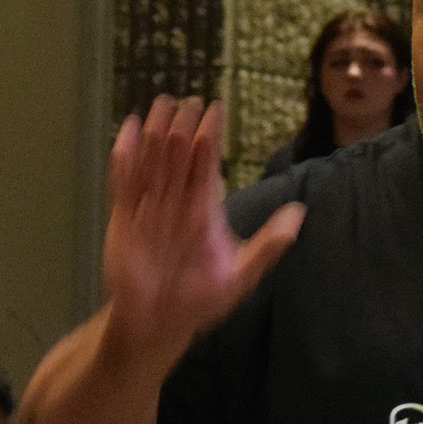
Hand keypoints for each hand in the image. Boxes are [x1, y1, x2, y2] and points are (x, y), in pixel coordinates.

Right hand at [103, 97, 304, 353]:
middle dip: (184, 129)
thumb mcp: (239, 277)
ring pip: (153, 163)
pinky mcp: (124, 219)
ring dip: (157, 135)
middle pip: (179, 158)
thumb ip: (267, 246)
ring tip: (161, 105)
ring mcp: (148, 209)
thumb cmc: (199, 302)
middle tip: (189, 99)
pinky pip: (124, 183)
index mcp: (203, 211)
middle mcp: (175, 203)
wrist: (158, 325)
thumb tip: (298, 214)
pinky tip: (129, 130)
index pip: (207, 166)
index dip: (211, 139)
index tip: (216, 110)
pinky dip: (125, 158)